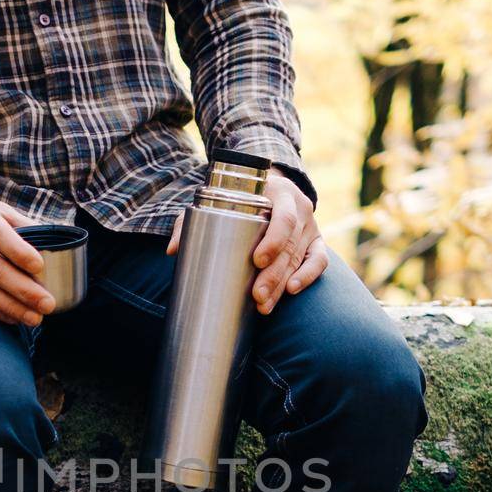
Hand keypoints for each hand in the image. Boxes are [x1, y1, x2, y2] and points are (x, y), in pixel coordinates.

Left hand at [167, 169, 327, 315]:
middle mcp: (300, 208)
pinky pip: (319, 260)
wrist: (270, 186)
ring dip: (284, 284)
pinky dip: (308, 275)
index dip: (274, 240)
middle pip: (291, 245)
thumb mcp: (216, 201)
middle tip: (257, 296)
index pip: (284, 217)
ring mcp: (310, 226)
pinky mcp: (316, 241)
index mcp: (280, 193)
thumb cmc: (239, 196)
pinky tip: (293, 291)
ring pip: (301, 257)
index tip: (257, 260)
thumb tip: (172, 250)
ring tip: (265, 305)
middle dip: (274, 274)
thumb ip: (192, 221)